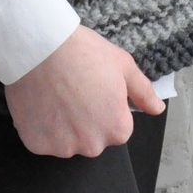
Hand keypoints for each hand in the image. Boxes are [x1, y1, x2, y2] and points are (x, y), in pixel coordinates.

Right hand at [4, 23, 164, 157]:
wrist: (40, 45)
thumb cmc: (81, 52)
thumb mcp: (122, 64)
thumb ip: (143, 92)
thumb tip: (157, 108)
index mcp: (117, 129)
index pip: (117, 126)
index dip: (105, 106)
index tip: (93, 88)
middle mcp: (92, 145)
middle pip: (92, 137)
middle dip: (85, 119)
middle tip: (74, 90)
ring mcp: (62, 147)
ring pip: (66, 140)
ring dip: (62, 124)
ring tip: (55, 93)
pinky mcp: (36, 143)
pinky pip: (42, 139)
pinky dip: (41, 125)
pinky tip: (41, 101)